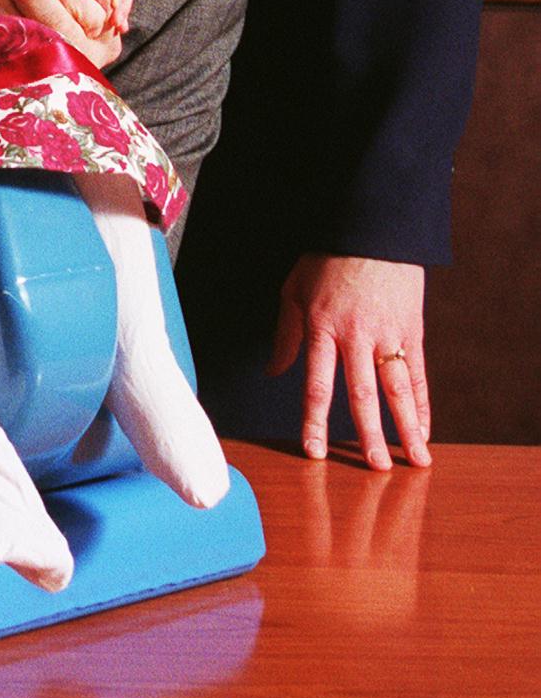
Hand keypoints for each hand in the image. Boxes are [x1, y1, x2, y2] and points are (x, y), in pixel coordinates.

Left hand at [268, 254, 430, 469]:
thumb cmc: (326, 259)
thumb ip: (286, 334)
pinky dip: (423, 403)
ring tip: (415, 460)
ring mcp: (387, 333)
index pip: (317, 384)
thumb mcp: (294, 290)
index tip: (315, 451)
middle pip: (361, 394)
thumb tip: (273, 372)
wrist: (370, 228)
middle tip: (376, 469)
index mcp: (322, 327)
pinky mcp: (411, 329)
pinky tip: (424, 428)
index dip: (315, 421)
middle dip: (368, 434)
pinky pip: (418, 372)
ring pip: (397, 388)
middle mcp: (355, 335)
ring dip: (406, 427)